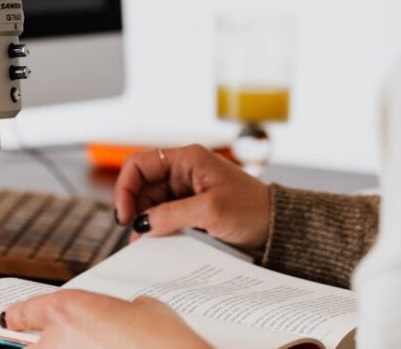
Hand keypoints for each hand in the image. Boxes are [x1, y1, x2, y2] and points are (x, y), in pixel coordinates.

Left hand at [2, 290, 210, 348]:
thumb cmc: (164, 341)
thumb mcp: (143, 308)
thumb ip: (118, 311)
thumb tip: (119, 318)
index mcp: (68, 310)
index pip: (25, 312)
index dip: (19, 316)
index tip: (12, 319)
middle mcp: (56, 343)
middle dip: (42, 347)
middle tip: (64, 344)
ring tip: (94, 347)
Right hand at [114, 144, 270, 249]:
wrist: (277, 226)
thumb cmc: (252, 209)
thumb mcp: (210, 211)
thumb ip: (172, 214)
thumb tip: (141, 224)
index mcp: (187, 158)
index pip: (140, 163)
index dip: (125, 187)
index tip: (123, 215)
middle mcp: (183, 170)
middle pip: (142, 183)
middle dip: (133, 207)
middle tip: (134, 234)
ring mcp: (186, 188)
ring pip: (150, 200)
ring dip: (144, 220)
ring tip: (144, 242)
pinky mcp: (190, 206)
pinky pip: (164, 213)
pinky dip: (157, 226)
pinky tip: (157, 241)